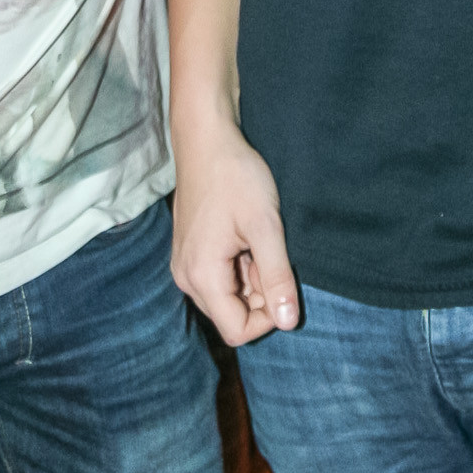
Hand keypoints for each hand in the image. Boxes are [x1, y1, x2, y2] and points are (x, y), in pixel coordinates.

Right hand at [171, 115, 299, 346]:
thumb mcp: (265, 225)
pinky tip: (244, 236)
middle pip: (231, 316)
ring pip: (226, 297)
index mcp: (202, 276)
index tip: (281, 278)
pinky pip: (217, 279)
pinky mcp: (188, 253)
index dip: (269, 316)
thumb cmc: (236, 177)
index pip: (238, 330)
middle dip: (259, 295)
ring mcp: (184, 266)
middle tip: (269, 251)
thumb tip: (288, 322)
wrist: (206, 142)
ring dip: (250, 280)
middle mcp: (186, 278)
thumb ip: (277, 276)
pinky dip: (238, 267)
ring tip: (256, 240)